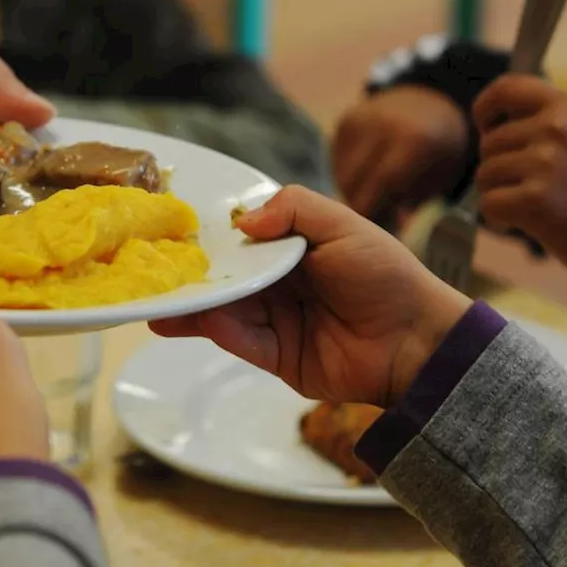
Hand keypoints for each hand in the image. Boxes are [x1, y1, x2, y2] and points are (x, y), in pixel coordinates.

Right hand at [150, 186, 471, 406]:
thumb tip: (241, 223)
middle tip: (150, 265)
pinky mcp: (275, 356)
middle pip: (225, 275)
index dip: (211, 234)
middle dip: (190, 271)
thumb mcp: (343, 225)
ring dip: (191, 303)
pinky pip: (239, 340)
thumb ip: (294, 210)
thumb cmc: (385, 275)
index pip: (241, 238)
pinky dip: (217, 329)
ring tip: (156, 298)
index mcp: (292, 247)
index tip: (174, 227)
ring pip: (223, 308)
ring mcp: (274, 320)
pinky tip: (195, 318)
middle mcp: (277, 282)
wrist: (416, 341)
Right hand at [333, 86, 469, 224]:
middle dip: (362, 208)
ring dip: (354, 195)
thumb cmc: (439, 149)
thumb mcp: (439, 175)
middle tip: (377, 222)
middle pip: (354, 185)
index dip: (376, 215)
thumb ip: (414, 204)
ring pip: (342, 178)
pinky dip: (350, 177)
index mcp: (413, 140)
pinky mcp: (343, 122)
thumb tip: (389, 236)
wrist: (429, 99)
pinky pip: (337, 164)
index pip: (381, 186)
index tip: (377, 237)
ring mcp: (359, 121)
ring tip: (377, 199)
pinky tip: (368, 178)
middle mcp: (381, 125)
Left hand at [472, 76, 566, 276]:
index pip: (507, 88)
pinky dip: (497, 217)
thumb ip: (543, 120)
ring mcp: (545, 163)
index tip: (485, 126)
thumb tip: (489, 121)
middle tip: (530, 184)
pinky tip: (522, 221)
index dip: (486, 107)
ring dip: (498, 192)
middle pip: (489, 142)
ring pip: (484, 173)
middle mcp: (556, 129)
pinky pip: (487, 203)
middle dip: (498, 166)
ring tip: (532, 203)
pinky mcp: (534, 199)